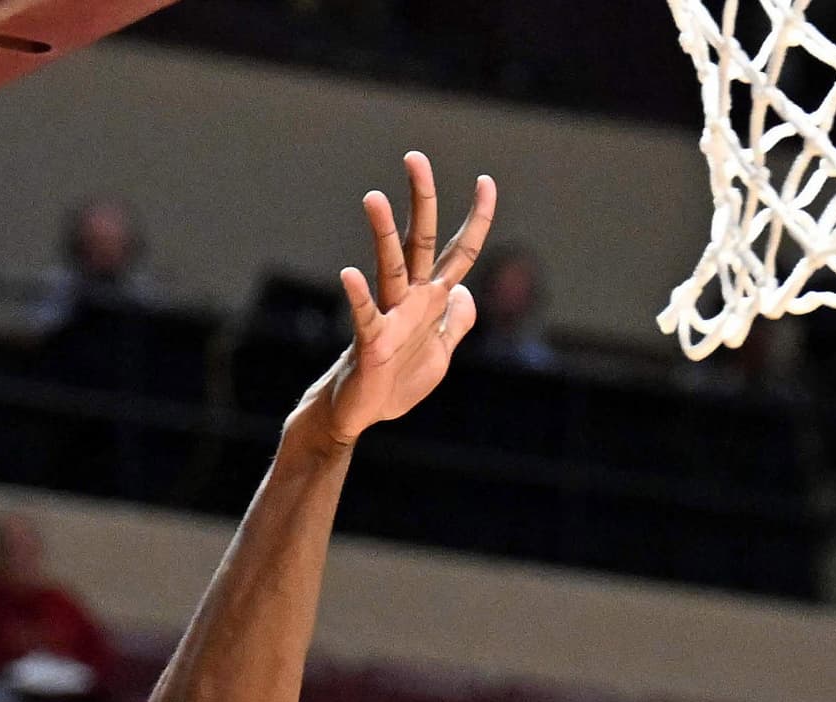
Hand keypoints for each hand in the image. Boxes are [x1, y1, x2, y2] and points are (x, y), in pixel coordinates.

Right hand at [304, 154, 493, 446]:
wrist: (363, 411)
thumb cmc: (397, 379)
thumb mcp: (441, 351)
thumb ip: (457, 322)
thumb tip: (466, 290)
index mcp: (433, 300)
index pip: (461, 251)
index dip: (477, 219)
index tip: (486, 181)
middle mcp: (411, 298)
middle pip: (421, 241)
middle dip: (422, 201)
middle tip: (415, 156)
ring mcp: (390, 316)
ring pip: (390, 268)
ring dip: (383, 235)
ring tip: (374, 198)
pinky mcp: (371, 342)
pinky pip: (365, 315)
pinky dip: (359, 296)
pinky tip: (349, 274)